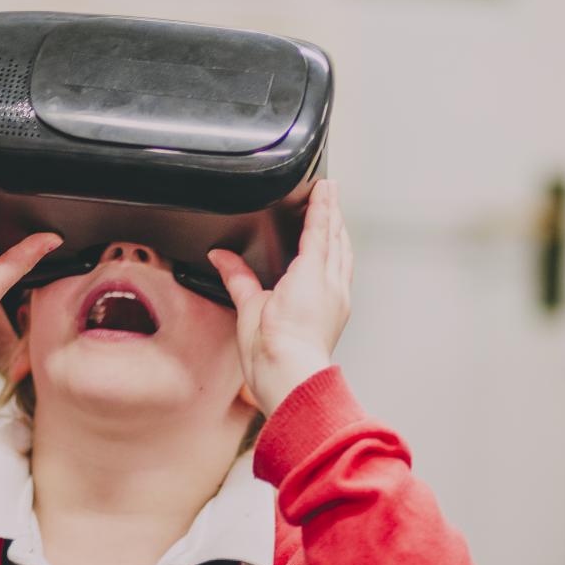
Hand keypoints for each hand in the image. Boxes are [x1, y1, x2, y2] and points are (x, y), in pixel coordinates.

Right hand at [207, 179, 351, 415]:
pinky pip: (343, 273)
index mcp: (309, 276)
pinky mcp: (338, 311)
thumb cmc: (274, 350)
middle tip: (331, 193)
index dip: (321, 205)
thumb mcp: (251, 307)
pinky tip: (335, 257)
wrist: (292, 378)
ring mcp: (338, 298)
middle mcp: (330, 284)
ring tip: (335, 219)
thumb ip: (238, 277)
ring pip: (343, 255)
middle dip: (333, 214)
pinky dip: (340, 257)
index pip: (319, 229)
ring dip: (340, 234)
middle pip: (336, 238)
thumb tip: (221, 257)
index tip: (324, 186)